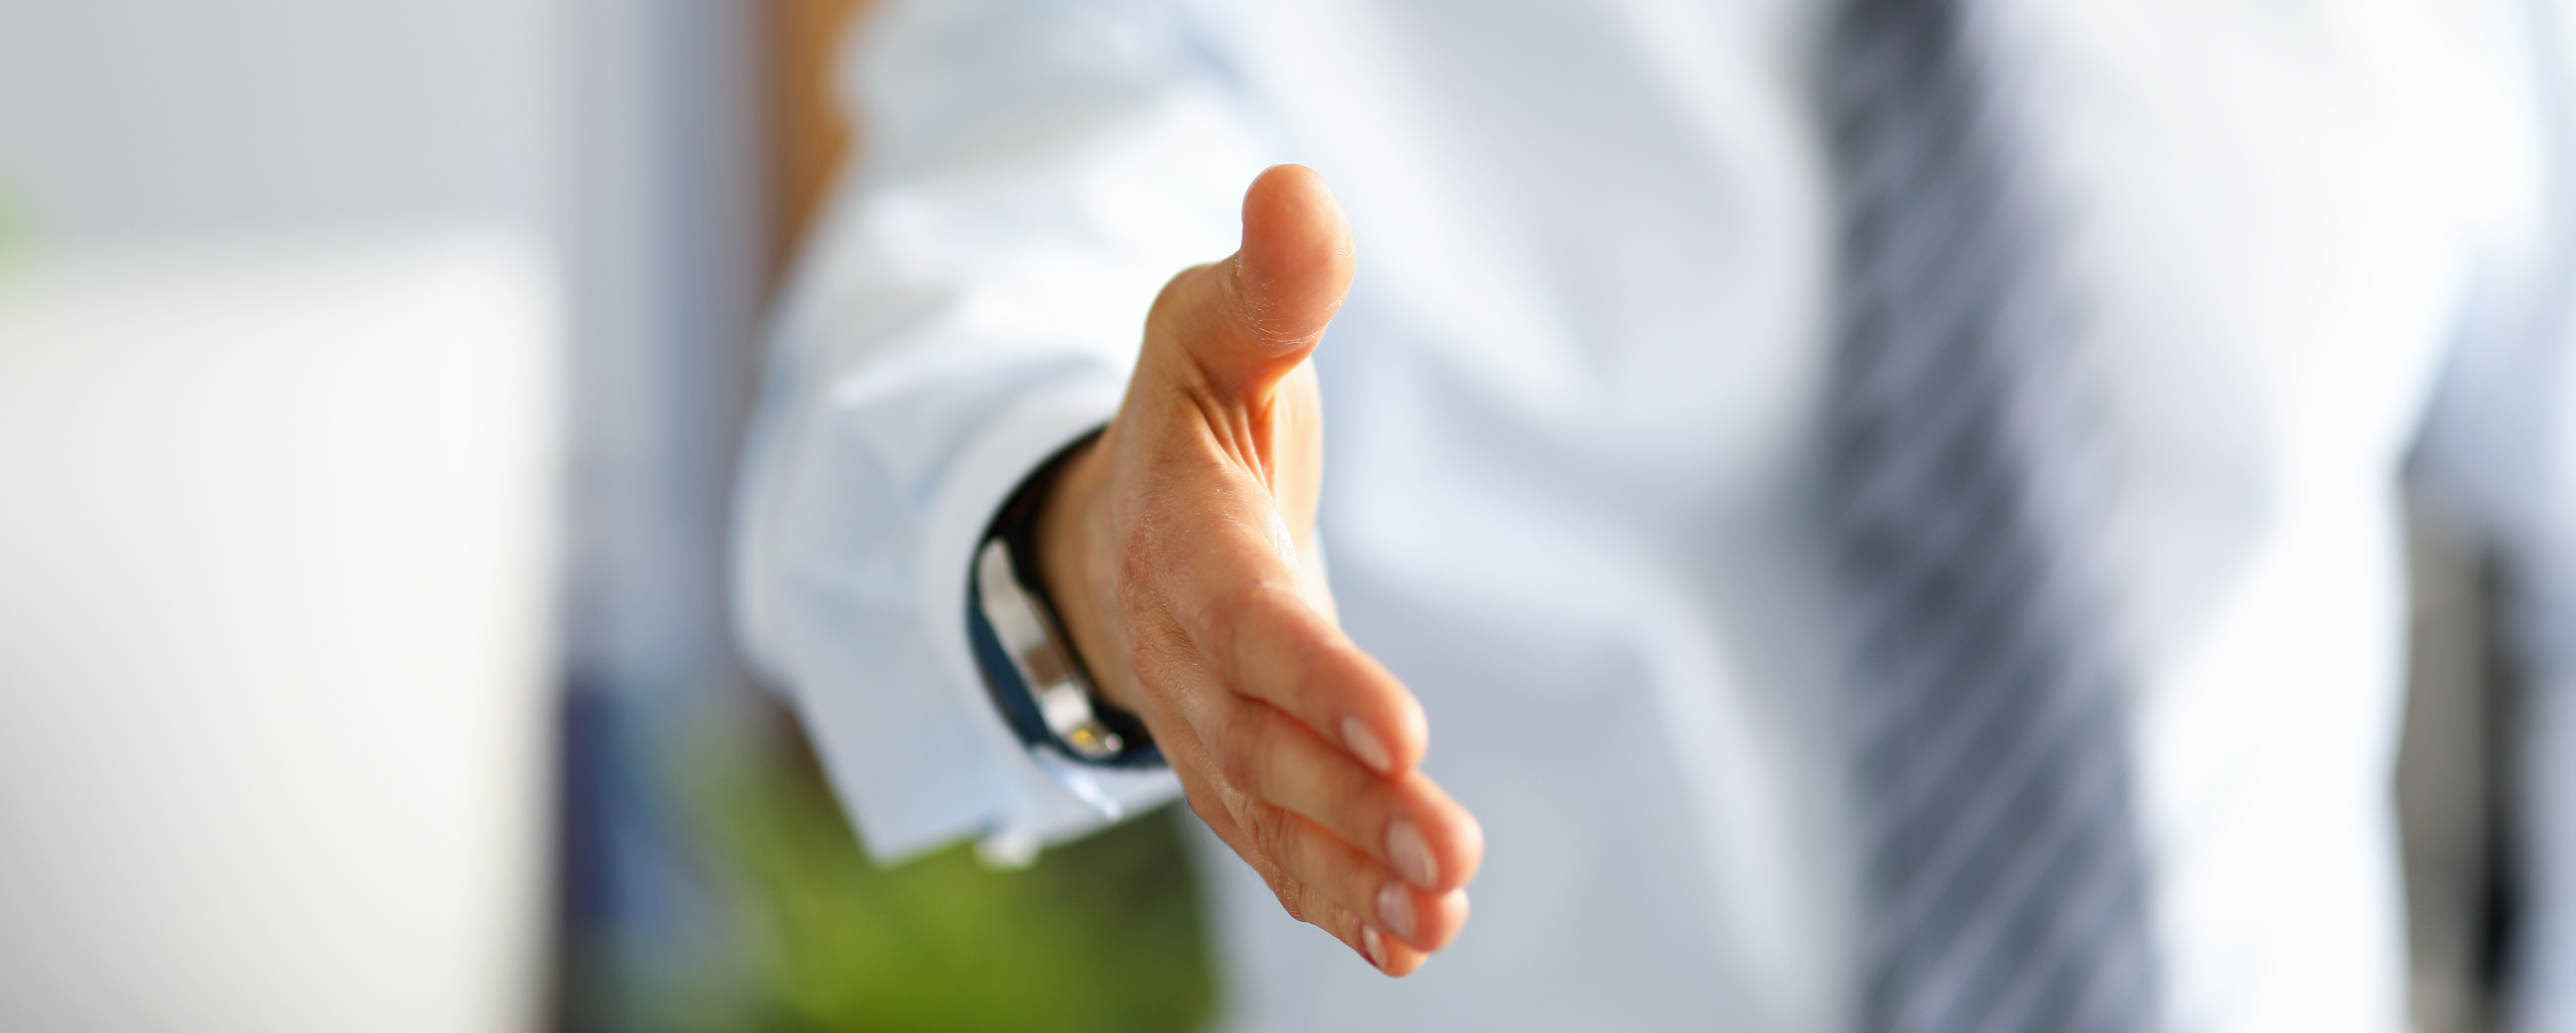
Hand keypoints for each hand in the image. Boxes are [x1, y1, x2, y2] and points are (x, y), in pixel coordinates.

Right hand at [1034, 165, 1483, 974]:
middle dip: (1358, 808)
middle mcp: (1192, 657)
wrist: (1125, 518)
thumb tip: (1298, 189)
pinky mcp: (1243, 776)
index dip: (1322, 683)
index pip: (1255, 625)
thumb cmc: (1194, 409)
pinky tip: (1411, 944)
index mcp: (1188, 547)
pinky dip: (1341, 903)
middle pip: (1275, 747)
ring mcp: (1211, 731)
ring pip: (1281, 819)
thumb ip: (1273, 281)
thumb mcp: (1219, 329)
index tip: (1402, 734)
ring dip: (1358, 873)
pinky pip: (1284, 852)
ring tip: (1439, 917)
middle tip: (1450, 855)